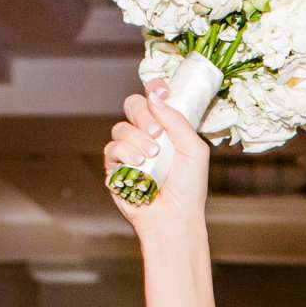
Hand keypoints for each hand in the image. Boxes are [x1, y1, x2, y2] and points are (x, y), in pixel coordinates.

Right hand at [105, 80, 210, 232]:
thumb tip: (155, 94)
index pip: (155, 98)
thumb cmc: (189, 187)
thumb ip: (176, 120)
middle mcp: (147, 135)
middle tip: (157, 133)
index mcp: (167, 127)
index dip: (155, 89)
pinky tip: (139, 164)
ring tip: (152, 157)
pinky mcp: (115, 167)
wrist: (174, 217)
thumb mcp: (194, 149)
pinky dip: (125, 153)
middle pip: (133, 105)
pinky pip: (112, 147)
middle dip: (143, 115)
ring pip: (121, 127)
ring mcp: (130, 150)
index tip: (161, 91)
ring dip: (137, 139)